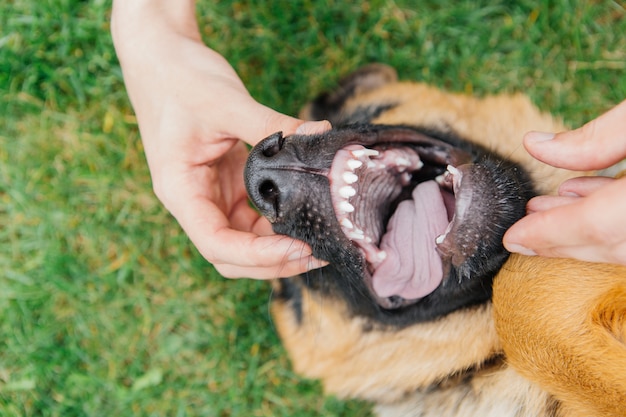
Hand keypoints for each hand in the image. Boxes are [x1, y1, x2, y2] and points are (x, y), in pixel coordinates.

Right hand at [111, 1, 329, 277]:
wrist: (160, 56)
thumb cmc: (180, 78)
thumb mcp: (227, 102)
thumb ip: (273, 125)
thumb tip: (320, 133)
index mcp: (180, 189)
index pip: (216, 242)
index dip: (257, 255)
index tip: (299, 248)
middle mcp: (192, 200)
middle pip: (230, 254)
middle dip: (271, 262)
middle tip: (317, 255)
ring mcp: (209, 194)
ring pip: (242, 240)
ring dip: (276, 248)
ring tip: (317, 242)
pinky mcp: (225, 183)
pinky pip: (251, 216)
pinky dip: (276, 223)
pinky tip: (304, 217)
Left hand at [503, 100, 625, 265]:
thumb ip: (597, 136)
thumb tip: (535, 144)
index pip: (595, 225)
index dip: (549, 233)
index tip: (513, 238)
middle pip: (610, 243)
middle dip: (561, 239)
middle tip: (521, 234)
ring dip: (585, 230)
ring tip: (543, 210)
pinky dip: (612, 220)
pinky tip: (585, 199)